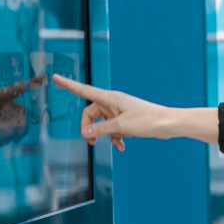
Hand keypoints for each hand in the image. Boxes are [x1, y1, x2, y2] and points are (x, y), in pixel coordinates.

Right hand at [52, 74, 173, 151]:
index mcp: (110, 98)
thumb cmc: (148, 120)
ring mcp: (120, 111)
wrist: (168, 124)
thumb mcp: (120, 127)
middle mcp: (113, 103)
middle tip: (92, 142)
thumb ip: (100, 129)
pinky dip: (116, 137)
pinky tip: (122, 146)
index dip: (68, 85)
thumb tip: (84, 131)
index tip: (55, 77)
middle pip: (91, 113)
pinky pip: (114, 128)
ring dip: (106, 135)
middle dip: (90, 128)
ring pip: (103, 123)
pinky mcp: (127, 119)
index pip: (84, 90)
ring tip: (115, 144)